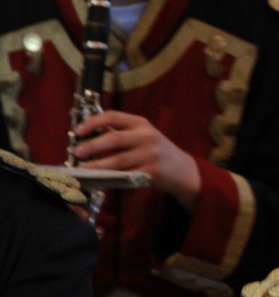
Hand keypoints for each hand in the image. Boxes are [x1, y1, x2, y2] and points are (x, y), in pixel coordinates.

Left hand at [73, 110, 200, 209]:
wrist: (183, 170)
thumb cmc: (157, 152)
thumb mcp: (143, 136)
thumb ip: (121, 132)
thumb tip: (88, 135)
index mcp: (141, 123)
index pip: (113, 116)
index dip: (93, 122)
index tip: (79, 131)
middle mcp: (146, 136)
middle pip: (114, 138)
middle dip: (92, 145)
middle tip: (77, 152)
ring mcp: (150, 154)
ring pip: (118, 160)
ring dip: (97, 165)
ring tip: (83, 168)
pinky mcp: (151, 171)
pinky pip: (125, 175)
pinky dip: (110, 178)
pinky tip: (99, 180)